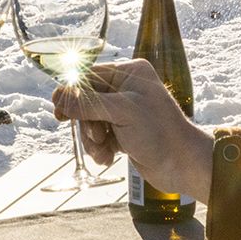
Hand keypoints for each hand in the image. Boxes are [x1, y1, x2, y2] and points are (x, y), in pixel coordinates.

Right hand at [49, 59, 217, 202]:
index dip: (72, 94)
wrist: (183, 166)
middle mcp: (127, 88)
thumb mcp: (121, 112)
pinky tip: (109, 158)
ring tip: (103, 152)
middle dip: (87, 123)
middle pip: (86, 101)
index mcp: (130, 73)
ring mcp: (125, 111)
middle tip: (96, 138)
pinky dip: (100, 148)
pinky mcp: (124, 131)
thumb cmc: (159, 133)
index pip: (89, 77)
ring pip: (91, 120)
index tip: (57, 110)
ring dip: (92, 140)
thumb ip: (88, 104)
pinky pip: (99, 136)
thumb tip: (58, 97)